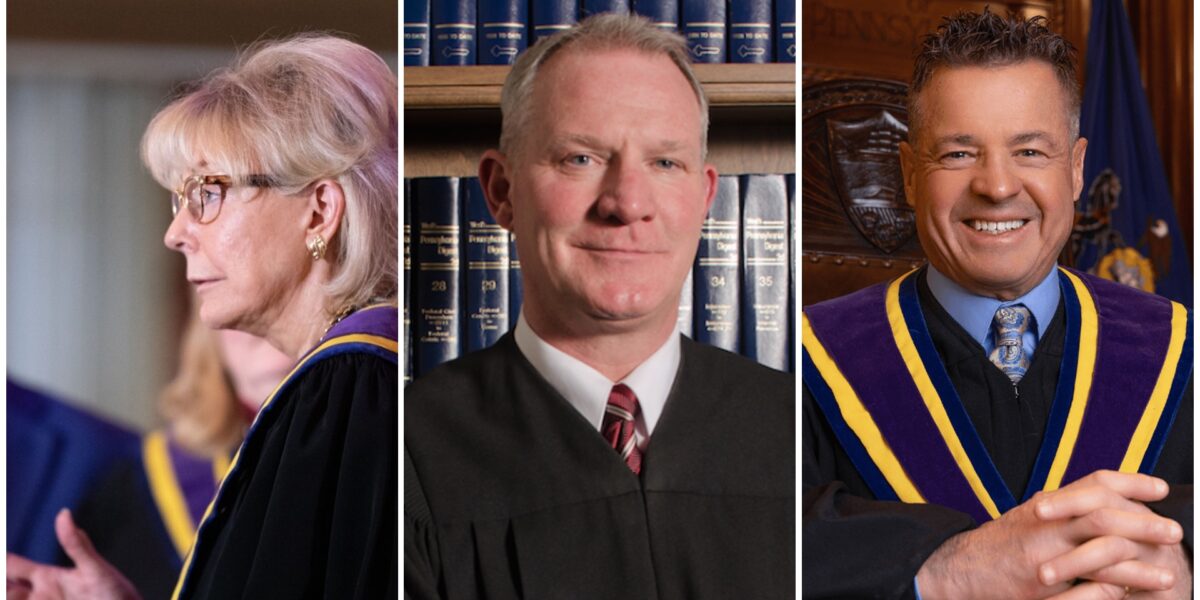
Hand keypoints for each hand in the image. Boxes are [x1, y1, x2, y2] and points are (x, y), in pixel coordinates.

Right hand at [6, 509, 139, 599]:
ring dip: (6, 593)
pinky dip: (14, 599)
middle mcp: (39, 595)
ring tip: (6, 590)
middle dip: (1, 583)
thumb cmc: (117, 595)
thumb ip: (77, 545)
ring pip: (10, 597)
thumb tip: (63, 512)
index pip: (10, 566)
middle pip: (5, 588)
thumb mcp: (96, 571)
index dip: (0, 560)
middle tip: (1, 583)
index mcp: (47, 577)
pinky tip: (14, 595)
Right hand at [916, 471, 1178, 598]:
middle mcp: (1044, 522)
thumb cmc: (997, 550)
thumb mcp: (1029, 522)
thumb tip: (1100, 509)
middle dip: (1143, 521)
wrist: (956, 570)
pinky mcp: (1039, 581)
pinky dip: (1116, 586)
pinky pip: (1086, 582)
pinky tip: (1137, 592)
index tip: (1160, 488)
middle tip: (1173, 531)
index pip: (1093, 482)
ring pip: (1100, 546)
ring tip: (1169, 570)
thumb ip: (1062, 516)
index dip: (1130, 481)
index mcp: (1047, 505)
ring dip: (1140, 559)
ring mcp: (1042, 551)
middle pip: (1103, 512)